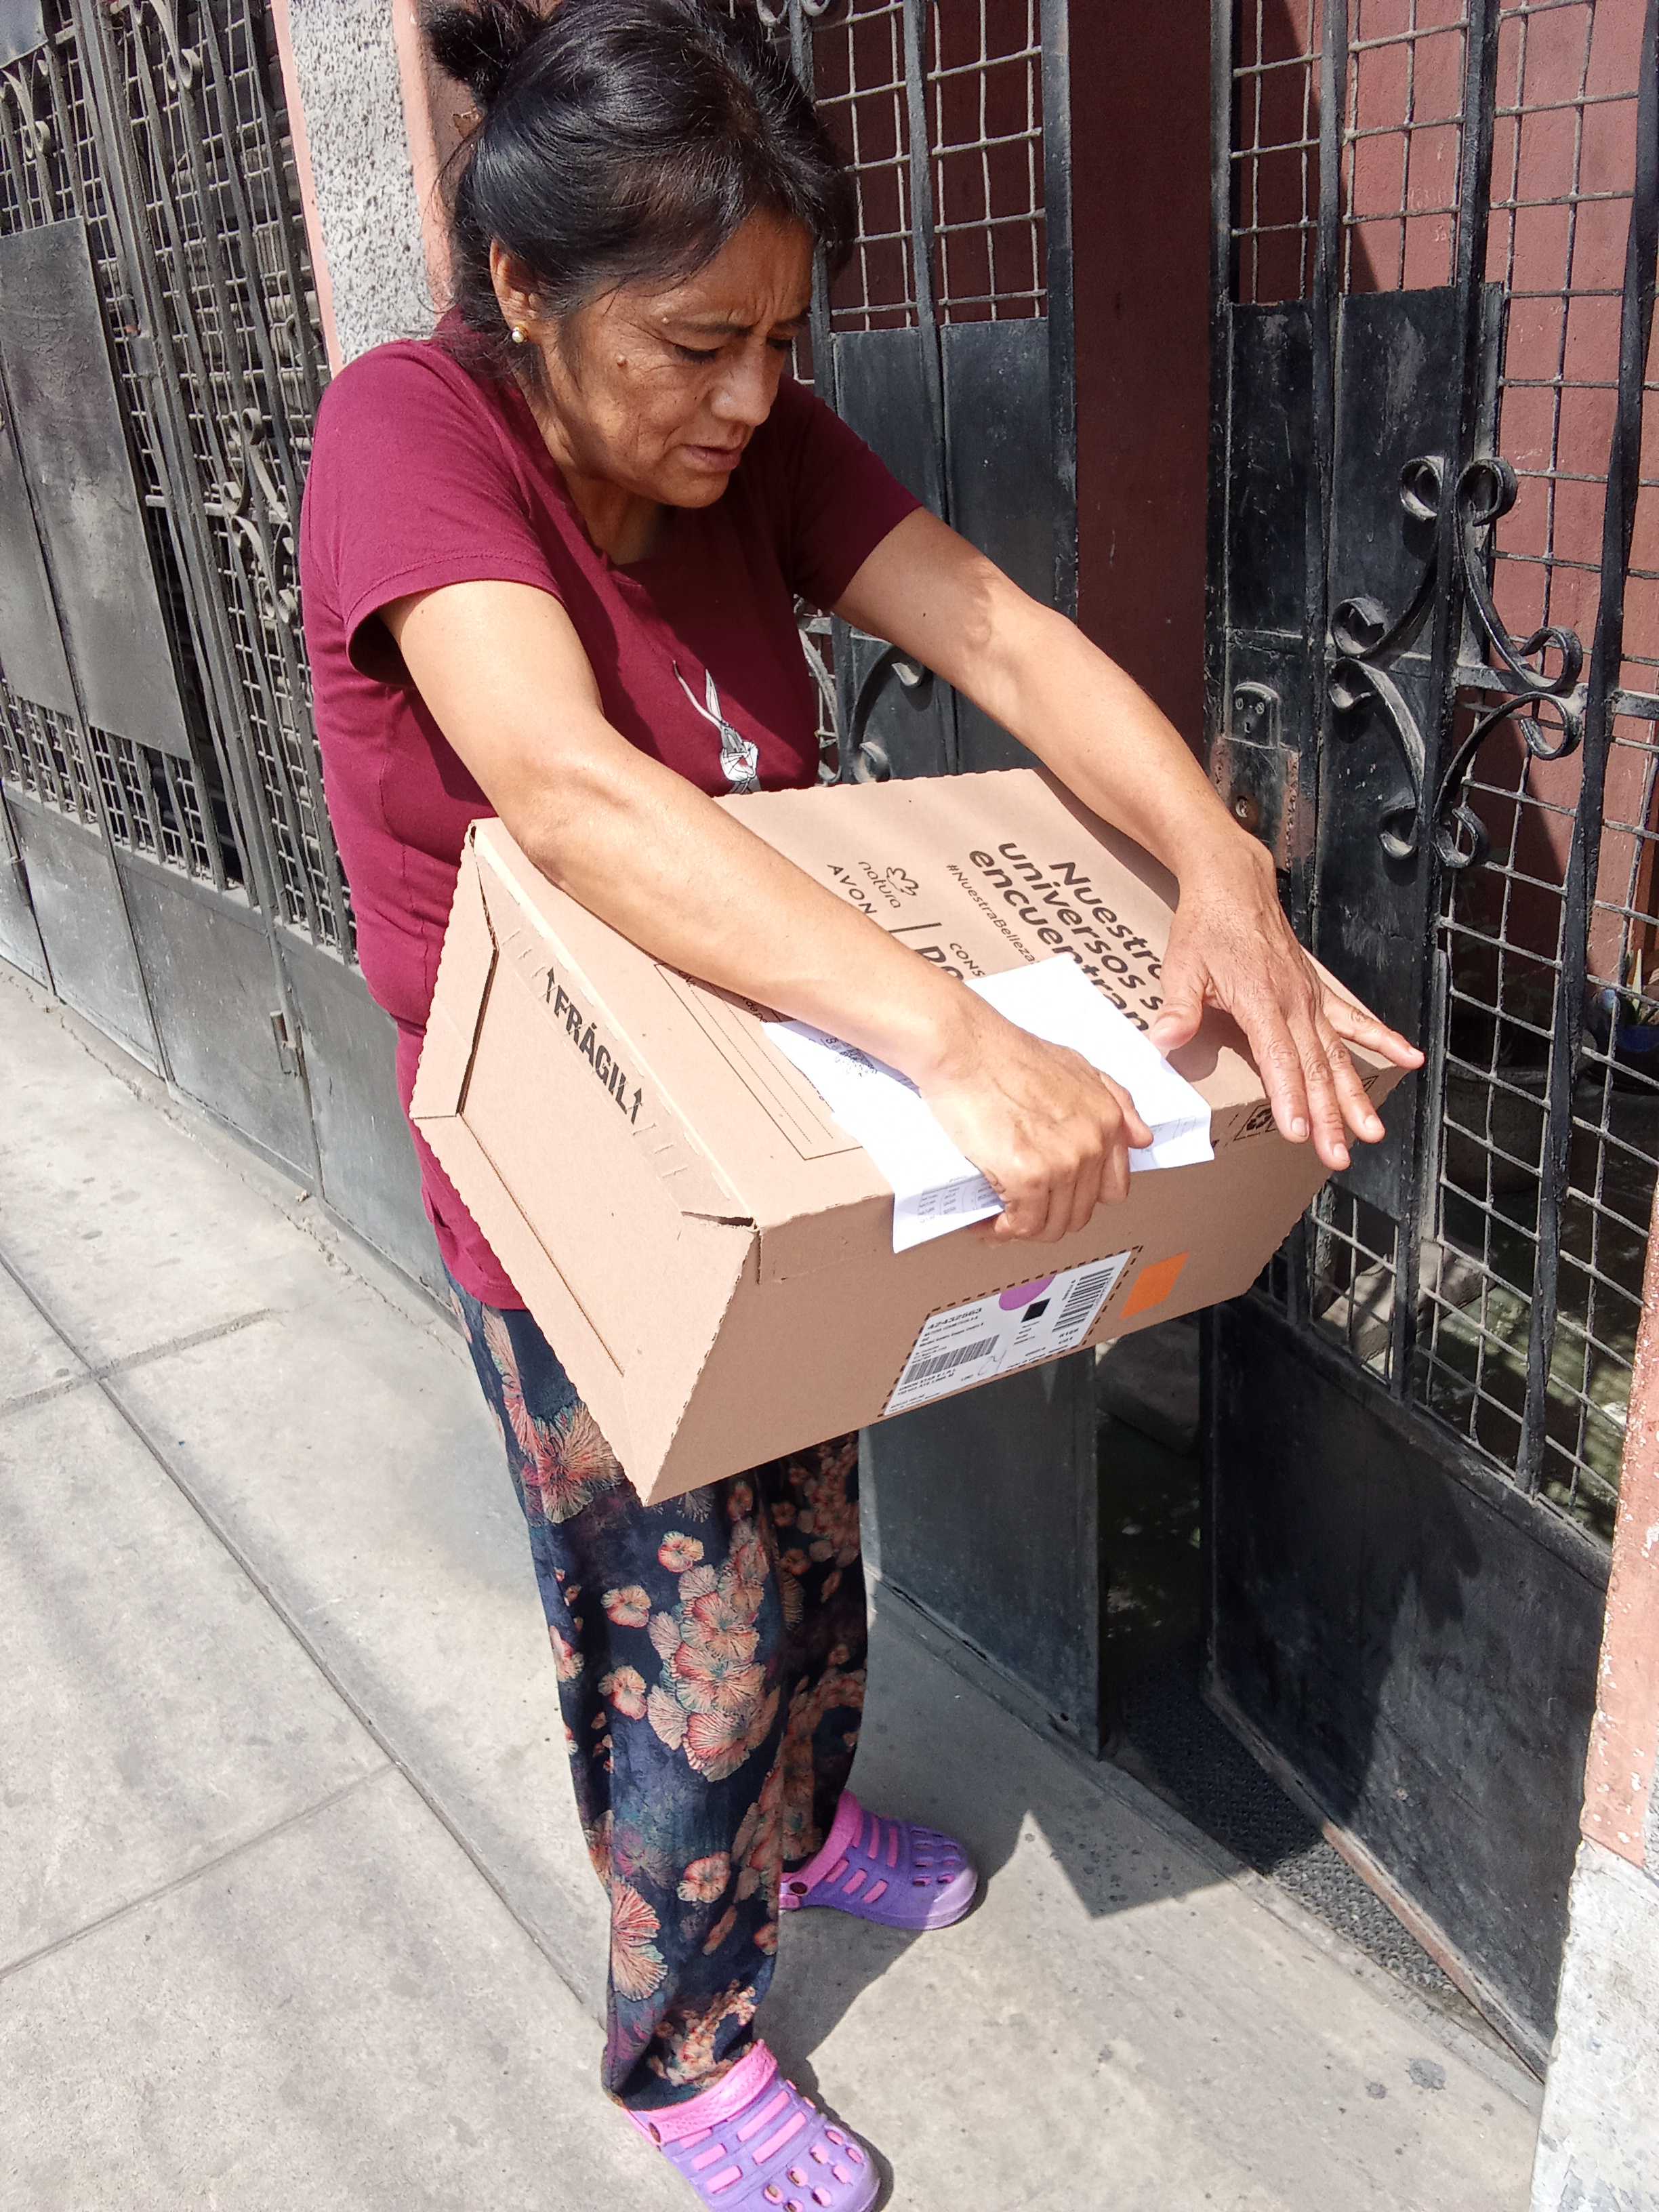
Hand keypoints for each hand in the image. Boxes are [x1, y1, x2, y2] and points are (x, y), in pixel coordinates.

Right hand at [916, 1001, 1153, 1243]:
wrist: (963, 1048)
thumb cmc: (1006, 1053)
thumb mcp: (1075, 1066)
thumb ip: (1114, 1100)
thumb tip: (1141, 1137)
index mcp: (1107, 1119)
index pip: (1114, 1189)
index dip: (1081, 1198)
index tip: (1057, 1196)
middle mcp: (1091, 1143)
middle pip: (1079, 1213)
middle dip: (1050, 1217)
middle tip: (1021, 1209)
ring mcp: (1062, 1162)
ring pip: (1052, 1225)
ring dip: (1026, 1229)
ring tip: (1001, 1219)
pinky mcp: (1027, 1176)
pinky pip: (1023, 1225)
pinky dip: (1004, 1230)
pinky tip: (990, 1222)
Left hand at [1147, 836, 1424, 1171]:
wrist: (1233, 883)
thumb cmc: (1204, 928)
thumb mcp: (1180, 966)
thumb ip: (1177, 1008)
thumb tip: (1162, 1043)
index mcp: (1259, 1000)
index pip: (1278, 1058)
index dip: (1290, 1097)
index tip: (1300, 1132)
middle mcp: (1293, 1002)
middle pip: (1315, 1067)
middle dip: (1328, 1115)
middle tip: (1338, 1156)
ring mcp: (1310, 997)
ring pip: (1338, 1054)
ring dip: (1355, 1095)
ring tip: (1373, 1131)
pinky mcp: (1318, 990)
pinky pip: (1354, 1019)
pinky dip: (1381, 1038)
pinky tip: (1409, 1057)